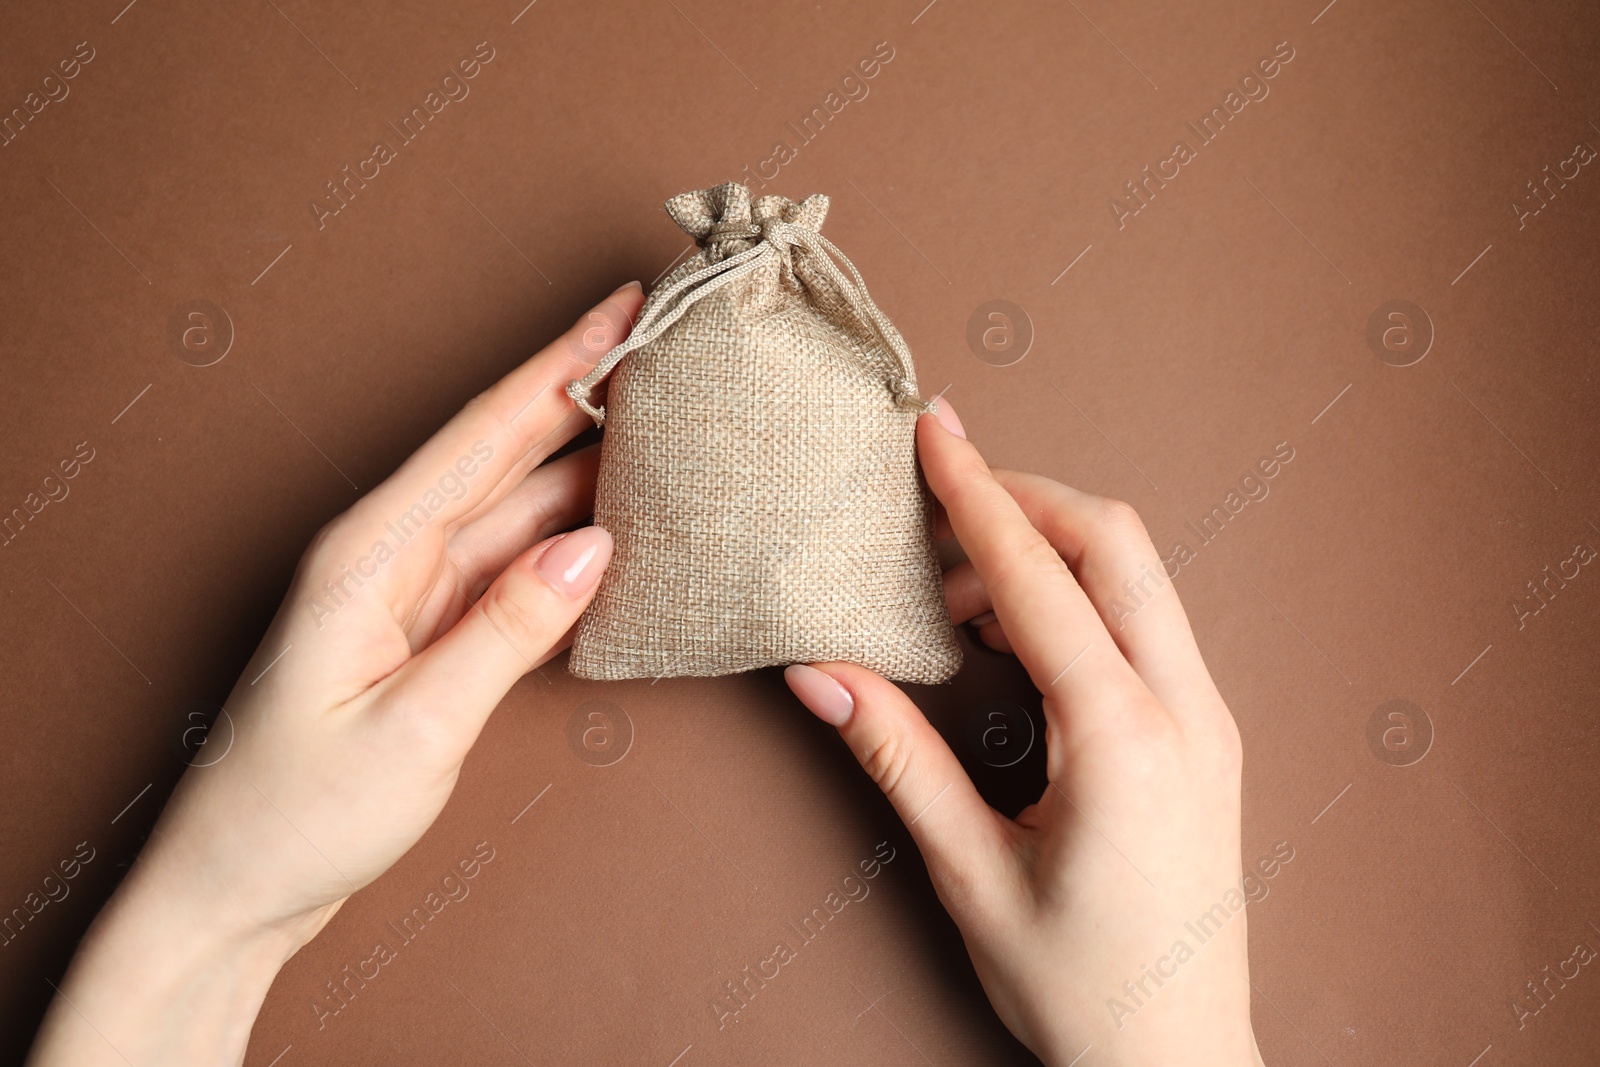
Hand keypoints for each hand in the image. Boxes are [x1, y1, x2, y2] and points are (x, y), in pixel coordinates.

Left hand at [27, 282, 644, 1066]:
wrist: (232, 890)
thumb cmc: (296, 815)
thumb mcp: (414, 726)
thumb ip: (508, 628)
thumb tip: (595, 544)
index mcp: (369, 553)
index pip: (482, 434)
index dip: (559, 365)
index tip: (623, 309)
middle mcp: (389, 555)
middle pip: (504, 452)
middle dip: (583, 390)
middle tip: (664, 338)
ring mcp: (409, 593)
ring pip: (516, 507)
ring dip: (587, 463)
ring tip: (666, 421)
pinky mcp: (427, 634)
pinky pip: (512, 567)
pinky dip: (568, 539)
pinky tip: (619, 522)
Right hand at [784, 400, 1262, 1065]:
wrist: (1180, 1059)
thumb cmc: (1084, 988)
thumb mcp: (972, 874)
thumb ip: (897, 758)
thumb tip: (820, 670)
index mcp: (1125, 739)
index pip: (1040, 579)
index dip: (975, 496)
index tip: (934, 433)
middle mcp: (1185, 710)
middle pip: (1115, 541)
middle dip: (1024, 497)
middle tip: (937, 497)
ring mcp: (1208, 719)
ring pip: (1139, 574)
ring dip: (1050, 549)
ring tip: (958, 594)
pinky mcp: (1205, 735)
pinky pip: (1146, 622)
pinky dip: (1079, 596)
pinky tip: (1013, 636)